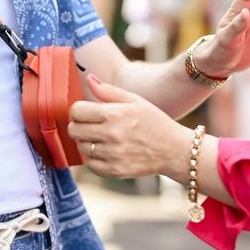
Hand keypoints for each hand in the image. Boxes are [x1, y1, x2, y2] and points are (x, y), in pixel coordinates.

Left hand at [68, 75, 188, 178]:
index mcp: (114, 114)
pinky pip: (91, 165)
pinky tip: (106, 152)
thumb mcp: (135, 100)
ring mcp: (113, 154)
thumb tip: (90, 78)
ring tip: (101, 138)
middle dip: (78, 126)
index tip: (84, 112)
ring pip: (81, 148)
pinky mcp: (116, 171)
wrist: (175, 150)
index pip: (76, 111)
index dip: (77, 110)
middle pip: (74, 130)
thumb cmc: (155, 122)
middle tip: (90, 126)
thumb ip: (108, 90)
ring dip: (87, 142)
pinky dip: (94, 159)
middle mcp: (112, 134)